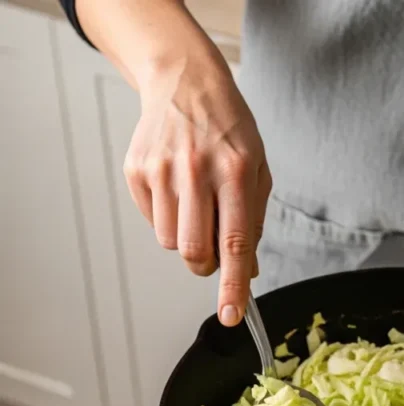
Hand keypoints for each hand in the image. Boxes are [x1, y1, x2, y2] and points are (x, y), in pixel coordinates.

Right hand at [123, 50, 270, 325]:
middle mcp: (197, 170)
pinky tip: (176, 189)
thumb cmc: (229, 131)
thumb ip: (254, 223)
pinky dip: (167, 219)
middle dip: (206, 265)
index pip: (235, 242)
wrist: (185, 82)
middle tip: (213, 250)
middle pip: (194, 252)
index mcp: (236, 171)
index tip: (231, 316)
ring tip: (195, 206)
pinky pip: (153, 223)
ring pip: (171, 243)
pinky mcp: (137, 170)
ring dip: (186, 240)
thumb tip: (247, 273)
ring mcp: (162, 169)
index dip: (232, 285)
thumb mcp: (257, 169)